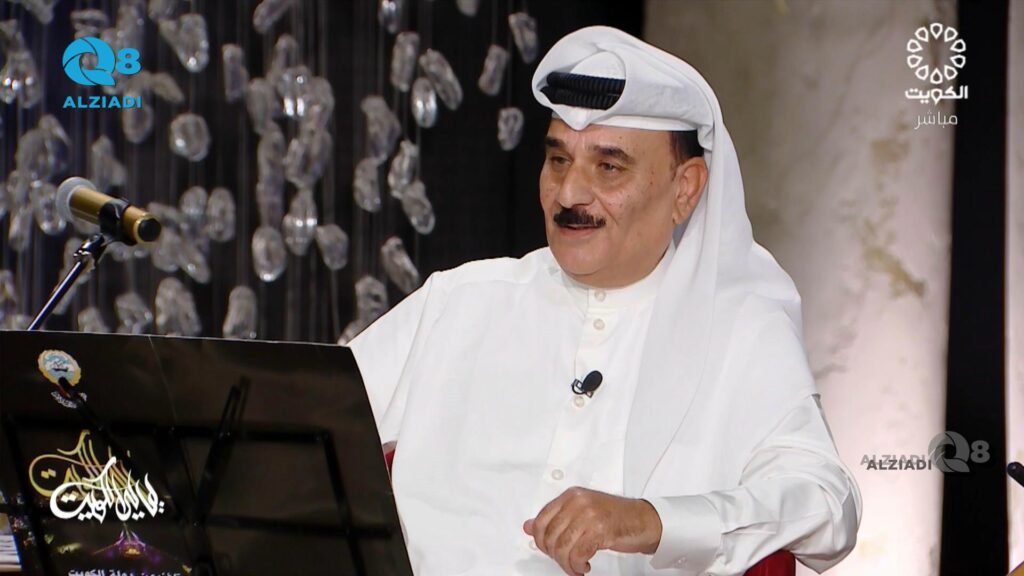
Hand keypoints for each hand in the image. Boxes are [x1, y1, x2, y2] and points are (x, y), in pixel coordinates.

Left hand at [523, 486, 662, 575]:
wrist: (643, 519)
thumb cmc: (614, 516)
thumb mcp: (581, 512)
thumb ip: (555, 518)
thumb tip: (528, 526)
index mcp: (570, 496)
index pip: (541, 520)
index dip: (540, 541)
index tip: (549, 551)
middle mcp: (578, 502)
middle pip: (550, 536)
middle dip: (555, 556)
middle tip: (566, 562)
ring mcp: (589, 514)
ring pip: (562, 547)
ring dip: (567, 565)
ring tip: (576, 567)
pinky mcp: (600, 529)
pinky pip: (578, 554)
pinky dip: (578, 566)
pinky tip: (584, 566)